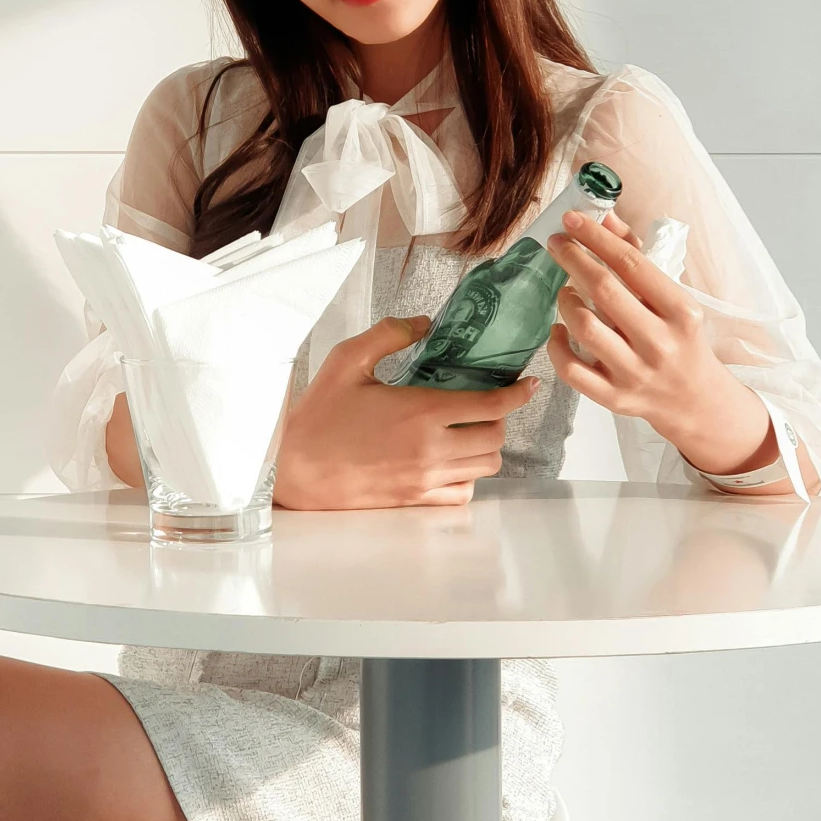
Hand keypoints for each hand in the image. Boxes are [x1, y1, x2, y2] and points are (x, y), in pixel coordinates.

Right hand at [274, 316, 536, 510]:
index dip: (517, 394)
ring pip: (484, 466)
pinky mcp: (414, 499)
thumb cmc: (318, 415)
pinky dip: (467, 477)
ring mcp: (425, 477)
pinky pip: (462, 493)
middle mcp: (431, 447)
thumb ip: (389, 334)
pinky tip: (452, 461)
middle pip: (495, 437)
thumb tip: (424, 322)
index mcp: (421, 410)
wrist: (293, 468)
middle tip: (486, 403)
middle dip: (499, 418)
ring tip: (470, 430)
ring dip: (486, 446)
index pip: (491, 404)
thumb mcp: (347, 360)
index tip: (527, 384)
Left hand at [546, 213, 775, 477]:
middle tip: (556, 243)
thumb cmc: (680, 339)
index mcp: (680, 312)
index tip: (572, 219)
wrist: (695, 400)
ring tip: (565, 291)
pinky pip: (571, 369)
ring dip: (565, 301)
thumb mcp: (673, 298)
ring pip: (584, 327)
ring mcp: (635, 373)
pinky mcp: (614, 398)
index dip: (596, 238)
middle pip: (604, 291)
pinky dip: (556, 346)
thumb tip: (605, 218)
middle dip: (573, 259)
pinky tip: (559, 330)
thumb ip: (638, 256)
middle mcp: (659, 343)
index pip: (631, 264)